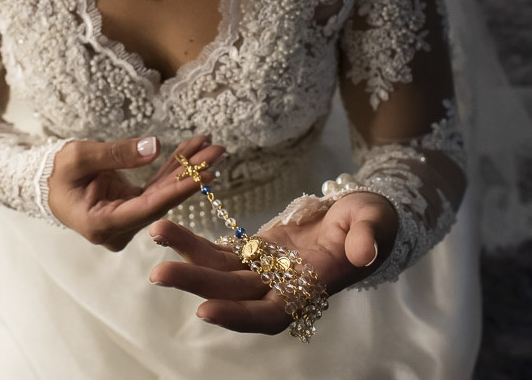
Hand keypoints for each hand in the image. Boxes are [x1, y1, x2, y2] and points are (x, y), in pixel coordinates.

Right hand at [49, 134, 224, 250]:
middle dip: (191, 175)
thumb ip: (115, 154)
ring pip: (164, 195)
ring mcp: (128, 220)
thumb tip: (155, 147)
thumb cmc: (55, 173)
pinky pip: (158, 188)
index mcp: (101, 224)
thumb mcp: (78, 157)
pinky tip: (194, 151)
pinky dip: (175, 170)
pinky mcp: (133, 208)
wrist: (47, 185)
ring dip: (188, 170)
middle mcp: (119, 229)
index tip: (204, 174)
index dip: (177, 192)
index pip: (147, 209)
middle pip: (162, 202)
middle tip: (218, 151)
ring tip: (212, 146)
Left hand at [148, 191, 397, 334]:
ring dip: (186, 257)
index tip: (204, 311)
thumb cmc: (373, 221)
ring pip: (219, 271)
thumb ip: (368, 237)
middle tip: (158, 274)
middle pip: (232, 294)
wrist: (361, 215)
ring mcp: (265, 271)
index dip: (238, 316)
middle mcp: (281, 288)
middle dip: (196, 284)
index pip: (270, 315)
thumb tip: (364, 253)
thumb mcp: (376, 222)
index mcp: (310, 290)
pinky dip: (195, 242)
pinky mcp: (256, 252)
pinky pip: (220, 250)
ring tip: (155, 234)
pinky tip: (169, 231)